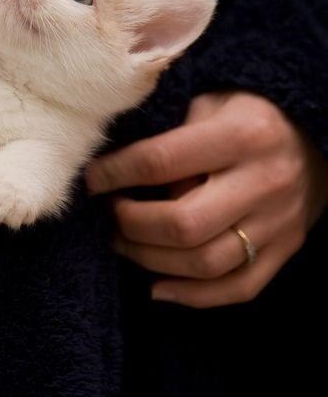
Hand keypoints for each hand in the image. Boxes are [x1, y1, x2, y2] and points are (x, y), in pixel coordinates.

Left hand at [86, 91, 327, 307]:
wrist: (313, 133)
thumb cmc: (249, 111)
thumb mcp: (210, 100)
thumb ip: (171, 134)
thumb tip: (118, 174)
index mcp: (242, 135)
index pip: (160, 162)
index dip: (115, 175)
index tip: (92, 180)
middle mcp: (264, 182)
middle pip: (182, 224)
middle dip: (131, 224)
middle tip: (111, 214)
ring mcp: (278, 222)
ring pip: (205, 263)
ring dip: (151, 261)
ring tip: (125, 244)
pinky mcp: (286, 249)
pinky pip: (238, 288)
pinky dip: (193, 296)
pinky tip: (158, 287)